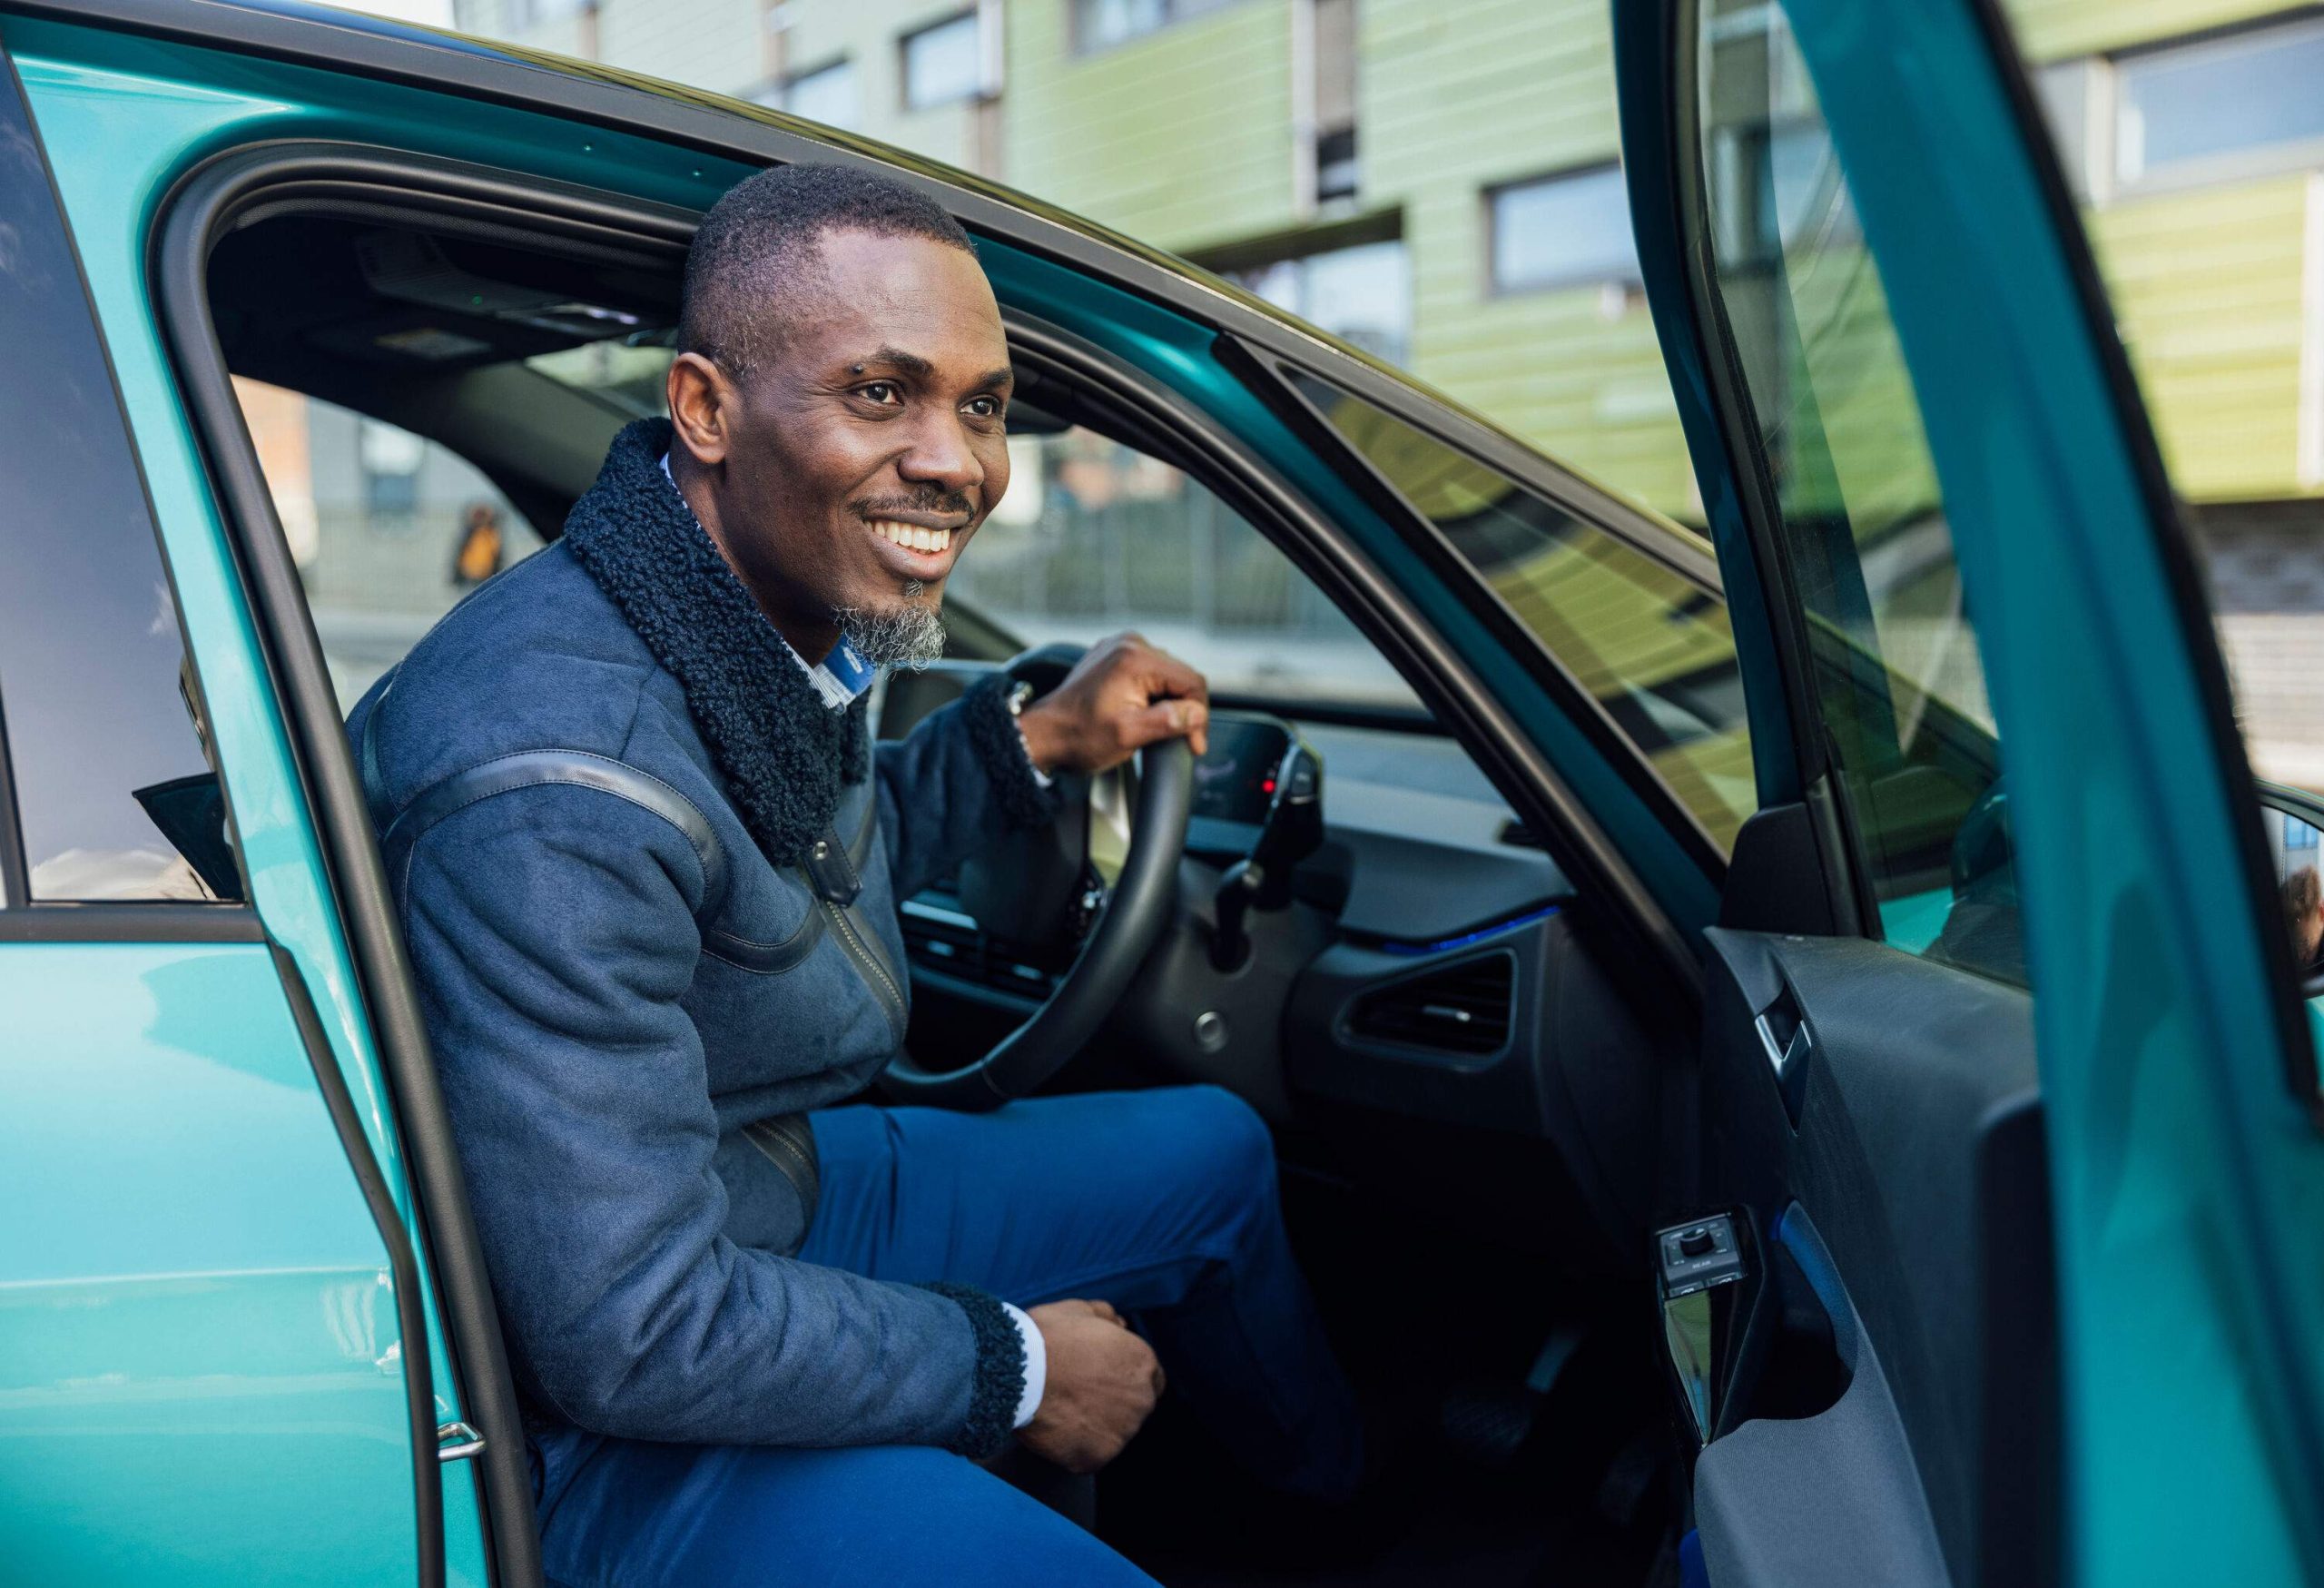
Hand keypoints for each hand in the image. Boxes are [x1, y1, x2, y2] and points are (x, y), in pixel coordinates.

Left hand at [1016, 632, 1208, 774]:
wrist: (1043, 735)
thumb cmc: (1078, 736)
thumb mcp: (1128, 734)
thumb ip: (1168, 721)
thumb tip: (1197, 714)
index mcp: (1135, 658)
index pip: (1191, 681)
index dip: (1199, 715)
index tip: (1194, 742)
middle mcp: (1129, 644)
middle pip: (1180, 676)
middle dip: (1184, 710)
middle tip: (1179, 740)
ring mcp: (1119, 649)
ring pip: (1166, 676)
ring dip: (1168, 703)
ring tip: (1155, 729)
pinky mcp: (1112, 658)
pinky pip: (1148, 674)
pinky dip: (1152, 696)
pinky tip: (1142, 715)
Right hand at [1017, 1299, 1164, 1473]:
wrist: (1020, 1373)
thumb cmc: (1048, 1337)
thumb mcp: (1080, 1310)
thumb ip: (1108, 1317)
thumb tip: (1120, 1324)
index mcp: (1143, 1363)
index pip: (1151, 1379)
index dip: (1126, 1379)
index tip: (1103, 1379)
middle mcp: (1141, 1400)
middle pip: (1134, 1409)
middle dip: (1113, 1403)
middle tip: (1077, 1394)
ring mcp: (1122, 1433)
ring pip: (1113, 1434)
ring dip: (1094, 1426)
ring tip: (1062, 1409)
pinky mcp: (1097, 1458)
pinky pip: (1089, 1455)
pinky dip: (1074, 1446)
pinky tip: (1054, 1428)